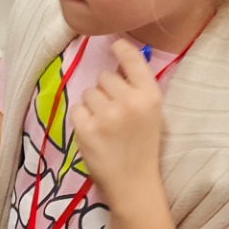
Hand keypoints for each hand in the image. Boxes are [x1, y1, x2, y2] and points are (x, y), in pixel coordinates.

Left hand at [69, 38, 162, 201]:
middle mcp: (129, 101)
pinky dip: (82, 119)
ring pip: (88, 92)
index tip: (115, 45)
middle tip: (114, 112)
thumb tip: (118, 59)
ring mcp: (107, 115)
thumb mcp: (151, 114)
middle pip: (105, 76)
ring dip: (93, 105)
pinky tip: (94, 133)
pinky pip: (76, 109)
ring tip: (104, 124)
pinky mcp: (87, 128)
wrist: (134, 184)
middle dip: (106, 90)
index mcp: (150, 96)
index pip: (132, 59)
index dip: (121, 49)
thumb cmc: (143, 147)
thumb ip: (137, 88)